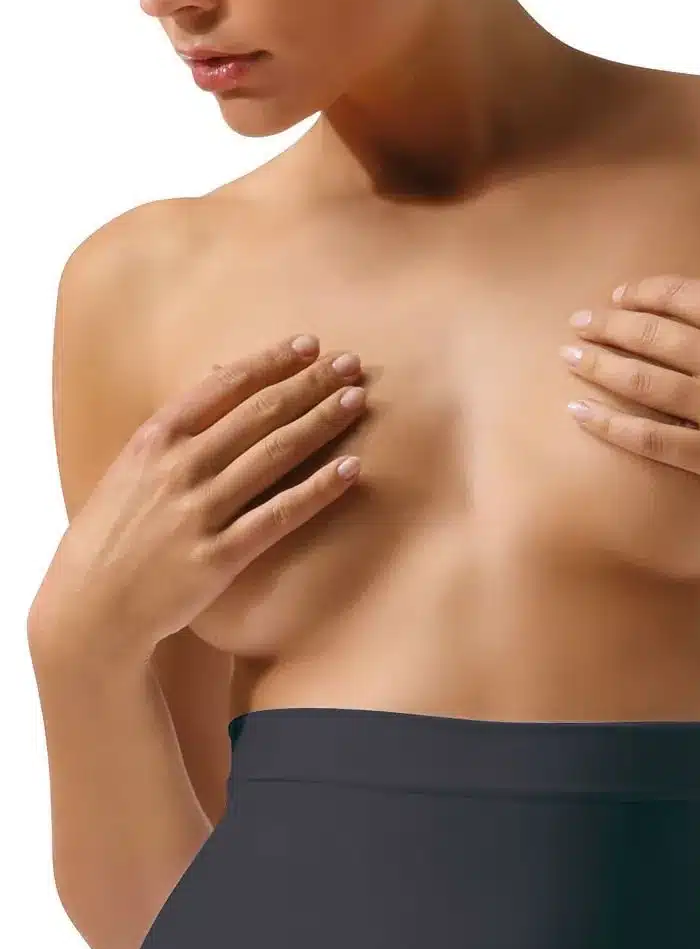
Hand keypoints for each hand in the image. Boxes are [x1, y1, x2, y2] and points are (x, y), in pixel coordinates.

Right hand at [29, 336, 368, 660]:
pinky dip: (318, 489)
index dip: (271, 362)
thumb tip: (220, 381)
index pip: (223, 386)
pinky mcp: (220, 556)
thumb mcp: (132, 469)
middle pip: (259, 414)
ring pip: (275, 455)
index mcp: (155, 439)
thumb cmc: (116, 533)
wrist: (92, 604)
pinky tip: (350, 468)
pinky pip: (279, 515)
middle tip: (350, 363)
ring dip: (321, 422)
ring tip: (357, 399)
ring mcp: (200, 511)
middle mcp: (179, 467)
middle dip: (309, 384)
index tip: (309, 345)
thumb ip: (176, 431)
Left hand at [559, 264, 699, 566]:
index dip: (644, 295)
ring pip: (646, 382)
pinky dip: (611, 426)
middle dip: (608, 326)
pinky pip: (654, 439)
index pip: (687, 296)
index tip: (617, 298)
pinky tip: (580, 415)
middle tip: (575, 325)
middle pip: (656, 334)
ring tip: (567, 359)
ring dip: (599, 367)